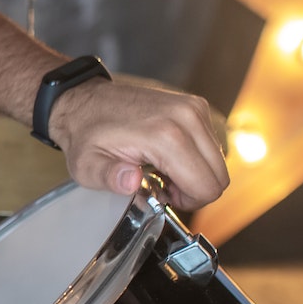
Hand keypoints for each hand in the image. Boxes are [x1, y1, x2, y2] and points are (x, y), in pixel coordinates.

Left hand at [47, 80, 228, 210]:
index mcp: (166, 135)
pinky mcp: (195, 105)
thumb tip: (131, 181)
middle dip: (194, 191)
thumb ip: (109, 178)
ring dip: (195, 174)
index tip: (163, 196)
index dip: (188, 202)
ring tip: (162, 171)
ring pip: (218, 162)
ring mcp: (194, 108)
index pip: (206, 187)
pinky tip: (167, 157)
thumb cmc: (86, 135)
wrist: (84, 101)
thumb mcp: (87, 166)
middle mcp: (187, 117)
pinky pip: (211, 145)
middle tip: (162, 187)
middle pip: (219, 176)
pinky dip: (196, 158)